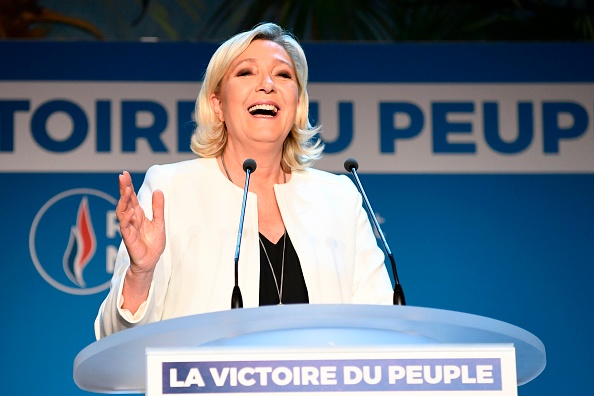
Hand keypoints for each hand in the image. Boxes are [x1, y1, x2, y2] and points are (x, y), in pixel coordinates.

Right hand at [116, 171, 164, 310]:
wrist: (151, 261)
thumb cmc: (153, 243)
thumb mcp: (159, 222)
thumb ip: (158, 208)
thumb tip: (158, 191)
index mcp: (138, 215)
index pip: (131, 198)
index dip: (127, 186)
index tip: (124, 174)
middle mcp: (131, 220)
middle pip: (125, 201)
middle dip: (123, 189)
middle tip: (122, 177)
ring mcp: (128, 228)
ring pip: (122, 212)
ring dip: (124, 201)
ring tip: (127, 190)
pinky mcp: (129, 239)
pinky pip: (125, 227)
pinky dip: (127, 219)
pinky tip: (130, 211)